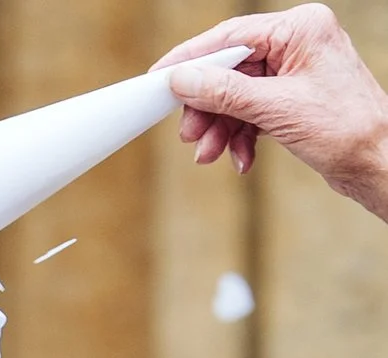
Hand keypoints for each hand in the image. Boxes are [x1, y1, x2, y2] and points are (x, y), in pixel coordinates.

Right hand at [154, 5, 387, 218]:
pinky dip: (240, 134)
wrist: (378, 162)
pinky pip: (251, 110)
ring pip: (237, 94)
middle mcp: (299, 43)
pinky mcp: (293, 96)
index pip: (231, 36)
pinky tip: (240, 157)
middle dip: (208, 107)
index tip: (158, 78)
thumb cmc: (347, 128)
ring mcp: (296, 70)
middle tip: (190, 134)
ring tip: (211, 153)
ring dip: (221, 127)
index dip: (190, 59)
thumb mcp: (275, 108)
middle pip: (230, 69)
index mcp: (302, 29)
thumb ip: (223, 91)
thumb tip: (181, 79)